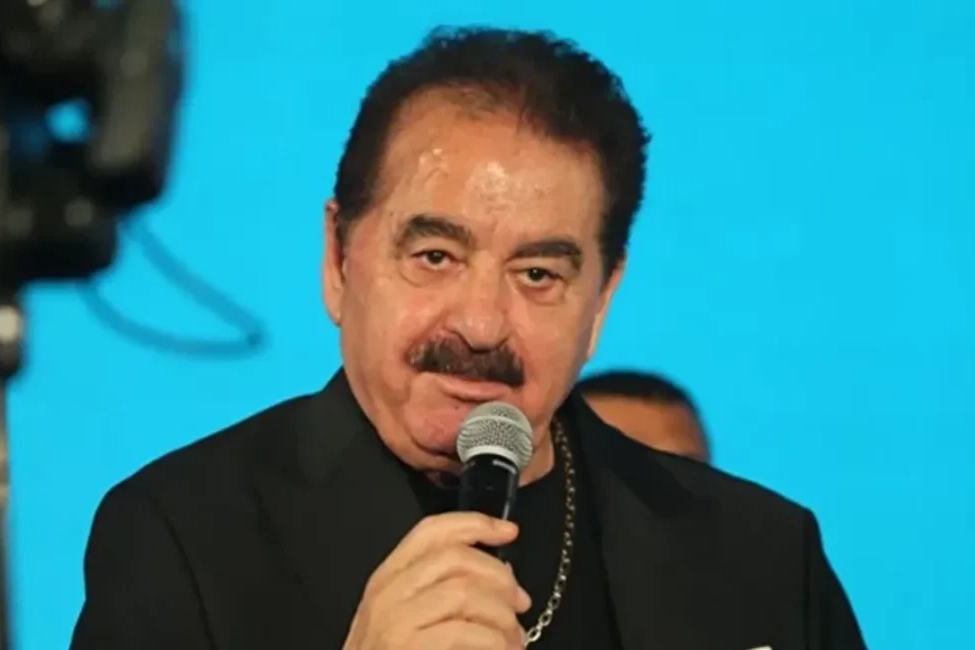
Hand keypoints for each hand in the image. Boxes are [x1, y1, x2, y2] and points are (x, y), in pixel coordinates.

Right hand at [342, 512, 530, 648]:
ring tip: (513, 637)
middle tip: (520, 602)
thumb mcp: (407, 618)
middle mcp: (386, 594)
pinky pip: (464, 632)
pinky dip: (493, 640)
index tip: (509, 532)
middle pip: (453, 558)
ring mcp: (394, 622)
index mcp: (387, 578)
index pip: (431, 531)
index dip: (474, 524)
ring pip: (463, 593)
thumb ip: (445, 590)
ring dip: (500, 615)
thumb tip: (503, 573)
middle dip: (498, 576)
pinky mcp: (407, 648)